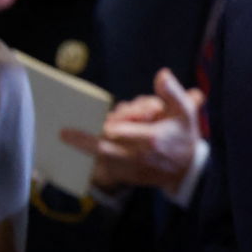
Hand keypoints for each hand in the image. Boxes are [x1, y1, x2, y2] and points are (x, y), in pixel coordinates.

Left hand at [62, 69, 202, 192]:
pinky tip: (82, 149)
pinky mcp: (129, 177)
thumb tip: (162, 74)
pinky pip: (104, 169)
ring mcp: (133, 169)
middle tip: (63, 133)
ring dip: (86, 147)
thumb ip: (172, 92)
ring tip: (70, 137)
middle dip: (82, 140)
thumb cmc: (184, 134)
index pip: (117, 131)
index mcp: (151, 137)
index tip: (81, 124)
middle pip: (102, 149)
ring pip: (101, 159)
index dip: (101, 125)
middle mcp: (140, 156)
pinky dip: (92, 159)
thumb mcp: (185, 111)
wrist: (188, 169)